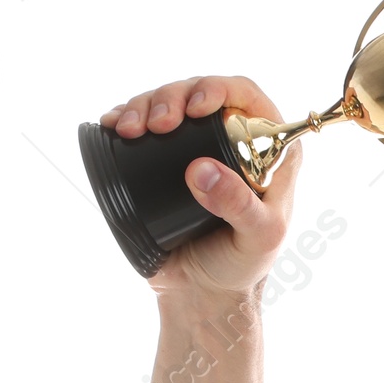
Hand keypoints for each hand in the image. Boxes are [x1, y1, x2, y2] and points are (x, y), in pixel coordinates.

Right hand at [99, 74, 301, 301]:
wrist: (202, 293)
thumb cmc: (241, 266)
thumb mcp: (256, 239)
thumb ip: (239, 207)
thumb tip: (200, 169)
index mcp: (269, 152)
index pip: (247, 97)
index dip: (220, 89)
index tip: (196, 107)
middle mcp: (232, 142)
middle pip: (200, 93)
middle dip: (173, 97)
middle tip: (157, 123)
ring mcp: (194, 149)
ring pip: (168, 104)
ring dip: (144, 105)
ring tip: (129, 128)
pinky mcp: (161, 161)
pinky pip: (143, 126)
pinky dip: (124, 118)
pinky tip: (114, 124)